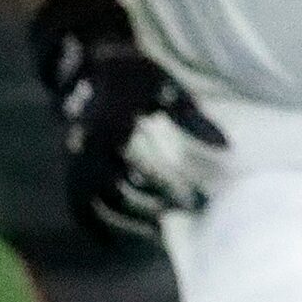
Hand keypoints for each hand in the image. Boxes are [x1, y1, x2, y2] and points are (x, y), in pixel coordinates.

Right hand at [28, 0, 225, 239]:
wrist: (91, 61)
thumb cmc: (135, 74)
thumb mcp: (167, 89)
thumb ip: (193, 119)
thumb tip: (227, 147)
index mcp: (112, 127)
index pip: (140, 169)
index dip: (164, 189)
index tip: (192, 202)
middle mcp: (88, 148)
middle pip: (118, 193)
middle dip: (148, 210)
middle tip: (182, 219)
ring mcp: (77, 159)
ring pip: (99, 202)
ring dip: (127, 218)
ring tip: (158, 230)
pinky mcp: (75, 166)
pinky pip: (79, 202)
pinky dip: (93, 223)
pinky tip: (113, 240)